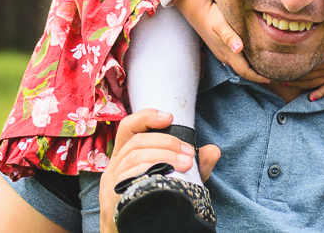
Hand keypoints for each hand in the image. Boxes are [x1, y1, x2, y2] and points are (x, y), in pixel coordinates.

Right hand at [99, 109, 220, 232]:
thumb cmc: (153, 206)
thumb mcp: (175, 183)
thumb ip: (193, 168)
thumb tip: (213, 150)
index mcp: (124, 158)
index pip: (129, 127)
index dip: (147, 117)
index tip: (170, 118)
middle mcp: (114, 168)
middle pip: (137, 141)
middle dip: (167, 142)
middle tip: (189, 154)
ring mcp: (111, 186)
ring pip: (134, 158)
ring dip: (163, 156)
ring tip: (185, 165)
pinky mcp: (112, 202)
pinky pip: (127, 179)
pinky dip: (148, 172)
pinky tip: (164, 176)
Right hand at [174, 0, 268, 83]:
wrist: (198, 10)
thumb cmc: (212, 15)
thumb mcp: (221, 24)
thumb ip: (230, 36)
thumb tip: (238, 49)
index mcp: (228, 53)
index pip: (244, 72)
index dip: (257, 77)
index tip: (270, 79)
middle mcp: (225, 56)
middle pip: (243, 71)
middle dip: (257, 75)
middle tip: (272, 75)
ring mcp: (223, 52)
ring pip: (240, 66)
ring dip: (252, 69)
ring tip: (266, 67)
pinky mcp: (222, 47)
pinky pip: (237, 59)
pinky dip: (247, 61)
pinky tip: (255, 55)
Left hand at [282, 0, 323, 100]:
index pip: (306, 69)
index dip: (292, 70)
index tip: (278, 71)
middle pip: (306, 76)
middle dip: (291, 78)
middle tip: (276, 78)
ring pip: (314, 83)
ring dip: (300, 85)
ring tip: (284, 84)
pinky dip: (320, 93)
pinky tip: (310, 98)